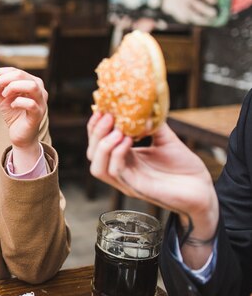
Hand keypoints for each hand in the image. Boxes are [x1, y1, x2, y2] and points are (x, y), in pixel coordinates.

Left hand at [0, 67, 46, 170]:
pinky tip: (12, 105)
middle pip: (21, 74)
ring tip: (4, 96)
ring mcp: (40, 101)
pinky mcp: (38, 114)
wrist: (20, 135)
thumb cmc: (14, 113)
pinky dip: (18, 102)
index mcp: (30, 80)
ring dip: (13, 88)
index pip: (13, 70)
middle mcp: (39, 88)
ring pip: (31, 86)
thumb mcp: (0, 96)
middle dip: (3, 80)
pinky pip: (30, 104)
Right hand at [87, 112, 217, 229]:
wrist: (203, 189)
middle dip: (97, 133)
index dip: (95, 127)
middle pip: (93, 154)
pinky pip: (117, 172)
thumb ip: (153, 124)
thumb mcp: (166, 139)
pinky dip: (118, 154)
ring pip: (98, 168)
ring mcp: (127, 182)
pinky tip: (127, 140)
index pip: (98, 143)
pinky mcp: (136, 189)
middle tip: (109, 116)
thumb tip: (143, 106)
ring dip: (103, 146)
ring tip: (117, 130)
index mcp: (124, 159)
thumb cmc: (184, 167)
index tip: (101, 109)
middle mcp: (121, 171)